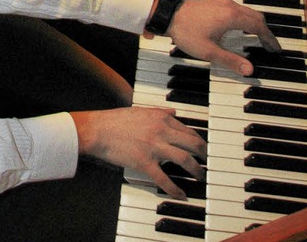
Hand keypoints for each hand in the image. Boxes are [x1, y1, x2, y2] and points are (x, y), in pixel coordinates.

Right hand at [70, 107, 206, 198]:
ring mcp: (154, 147)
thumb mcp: (140, 110)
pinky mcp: (144, 162)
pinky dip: (175, 189)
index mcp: (160, 117)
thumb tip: (174, 111)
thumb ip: (160, 111)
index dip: (198, 140)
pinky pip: (164, 179)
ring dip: (197, 170)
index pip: (188, 129)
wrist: (98, 130)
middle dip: (204, 155)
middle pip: (192, 143)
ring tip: (201, 176)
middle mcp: (161, 130)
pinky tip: (181, 195)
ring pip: (185, 160)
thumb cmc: (116, 120)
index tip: (202, 148)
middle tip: (208, 162)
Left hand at [164, 0, 281, 74]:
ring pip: (247, 11)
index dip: (270, 38)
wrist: (168, 14)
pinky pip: (238, 9)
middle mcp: (229, 6)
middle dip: (265, 31)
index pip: (259, 26)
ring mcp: (222, 3)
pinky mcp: (215, 3)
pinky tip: (241, 29)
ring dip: (255, 24)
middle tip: (269, 45)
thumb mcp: (209, 51)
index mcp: (232, 16)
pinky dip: (245, 19)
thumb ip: (230, 60)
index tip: (275, 48)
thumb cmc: (186, 31)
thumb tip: (249, 69)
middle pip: (256, 16)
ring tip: (258, 38)